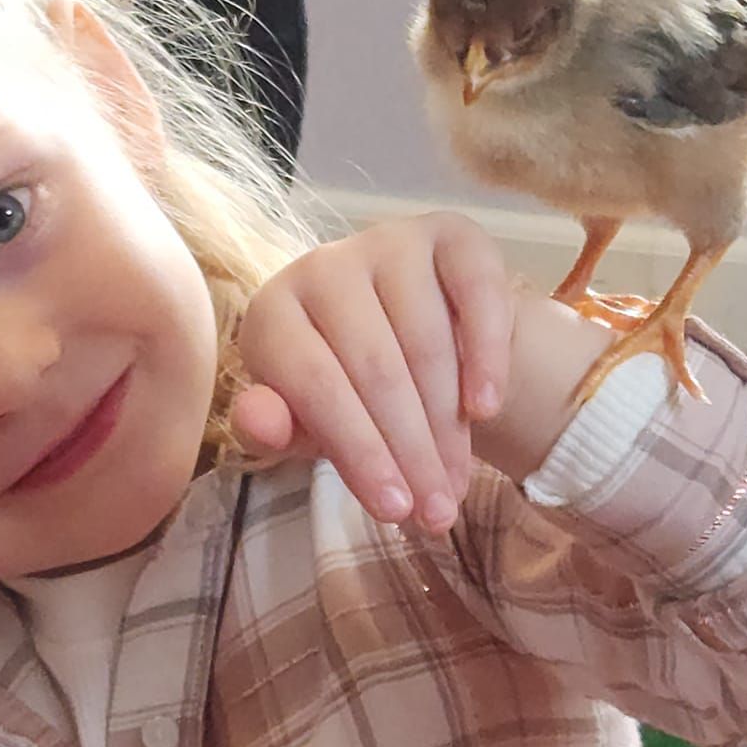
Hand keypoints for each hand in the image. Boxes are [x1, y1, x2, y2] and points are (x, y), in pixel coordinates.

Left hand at [229, 214, 513, 532]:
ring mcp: (389, 241)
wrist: (414, 335)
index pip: (316, 385)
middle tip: (435, 513)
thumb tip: (260, 422)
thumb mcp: (305, 422)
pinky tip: (486, 410)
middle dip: (410, 452)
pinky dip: (485, 355)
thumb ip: (275, 429)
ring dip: (447, 425)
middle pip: (375, 369)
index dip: (359, 452)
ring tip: (457, 484)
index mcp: (274, 312)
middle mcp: (325, 265)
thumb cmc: (345, 391)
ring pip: (426, 341)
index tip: (393, 511)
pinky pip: (478, 294)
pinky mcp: (451, 233)